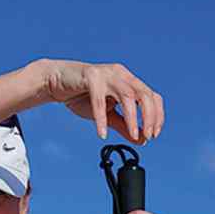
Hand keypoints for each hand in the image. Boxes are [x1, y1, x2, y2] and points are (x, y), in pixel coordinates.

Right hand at [42, 59, 163, 142]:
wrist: (57, 82)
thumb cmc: (83, 96)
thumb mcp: (108, 114)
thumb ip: (124, 125)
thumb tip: (141, 139)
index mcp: (128, 81)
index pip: (151, 96)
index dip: (157, 115)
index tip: (154, 134)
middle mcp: (121, 74)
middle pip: (144, 94)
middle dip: (149, 117)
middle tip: (148, 136)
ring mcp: (107, 74)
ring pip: (127, 95)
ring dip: (132, 118)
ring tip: (133, 135)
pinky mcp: (91, 77)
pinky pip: (99, 100)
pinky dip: (102, 119)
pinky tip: (102, 134)